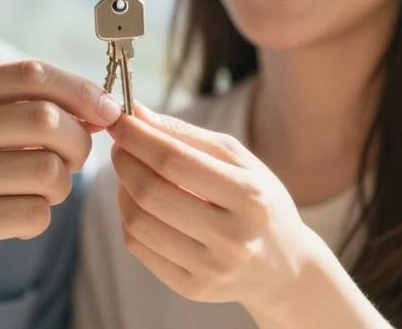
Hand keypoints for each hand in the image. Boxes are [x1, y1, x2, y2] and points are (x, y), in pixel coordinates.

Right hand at [0, 59, 124, 295]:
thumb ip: (21, 108)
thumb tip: (99, 108)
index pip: (31, 73)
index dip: (80, 90)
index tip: (106, 111)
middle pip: (47, 120)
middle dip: (78, 141)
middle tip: (74, 158)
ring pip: (48, 169)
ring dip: (61, 184)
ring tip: (41, 190)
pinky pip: (34, 213)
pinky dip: (40, 217)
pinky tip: (17, 216)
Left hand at [108, 103, 332, 317]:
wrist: (283, 265)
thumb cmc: (258, 200)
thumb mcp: (238, 159)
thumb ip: (186, 135)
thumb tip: (136, 114)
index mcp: (250, 197)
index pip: (174, 161)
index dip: (137, 137)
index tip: (118, 118)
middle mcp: (233, 237)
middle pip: (151, 192)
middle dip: (125, 160)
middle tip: (121, 145)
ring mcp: (212, 268)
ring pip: (138, 222)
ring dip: (122, 190)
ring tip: (131, 174)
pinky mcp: (193, 288)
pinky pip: (139, 248)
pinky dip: (129, 219)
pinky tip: (141, 205)